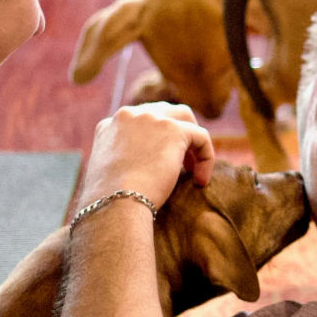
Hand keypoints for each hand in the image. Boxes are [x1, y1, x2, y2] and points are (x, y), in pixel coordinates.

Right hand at [79, 102, 214, 208]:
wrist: (116, 204)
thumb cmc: (113, 201)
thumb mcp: (112, 174)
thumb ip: (126, 160)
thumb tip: (145, 167)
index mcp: (110, 125)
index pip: (141, 122)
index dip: (157, 141)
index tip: (160, 164)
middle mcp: (128, 115)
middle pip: (165, 113)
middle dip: (177, 134)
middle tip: (183, 162)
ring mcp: (151, 119)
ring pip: (185, 120)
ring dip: (193, 143)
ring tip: (194, 171)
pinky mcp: (173, 129)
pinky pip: (201, 137)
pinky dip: (206, 158)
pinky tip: (200, 181)